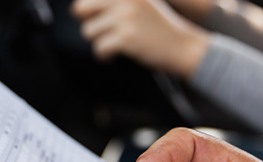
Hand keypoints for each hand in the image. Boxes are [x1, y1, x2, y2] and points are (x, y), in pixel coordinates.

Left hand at [71, 0, 209, 78]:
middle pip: (80, 9)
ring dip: (99, 41)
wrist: (183, 46)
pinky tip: (114, 55)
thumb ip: (115, 2)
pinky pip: (99, 48)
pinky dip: (104, 55)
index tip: (95, 18)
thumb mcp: (140, 2)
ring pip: (88, 31)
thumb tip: (79, 8)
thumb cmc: (159, 27)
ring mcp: (125, 17)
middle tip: (100, 31)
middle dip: (88, 22)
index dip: (88, 9)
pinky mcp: (126, 37)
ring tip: (114, 44)